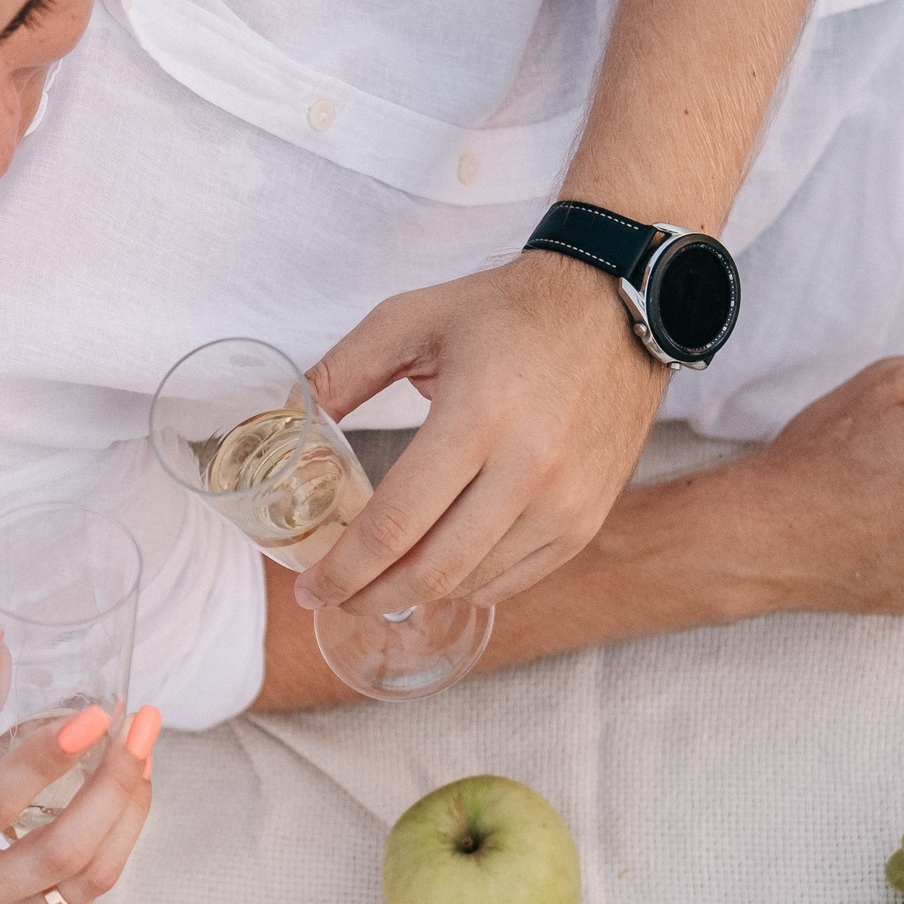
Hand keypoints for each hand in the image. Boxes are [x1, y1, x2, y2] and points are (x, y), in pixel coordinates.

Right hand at [0, 674, 157, 903]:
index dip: (45, 758)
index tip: (94, 716)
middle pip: (62, 849)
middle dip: (115, 784)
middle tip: (141, 728)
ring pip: (91, 878)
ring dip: (129, 812)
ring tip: (143, 757)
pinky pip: (90, 896)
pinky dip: (116, 843)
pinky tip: (124, 802)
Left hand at [298, 250, 667, 616]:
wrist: (614, 306)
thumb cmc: (508, 311)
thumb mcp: (412, 319)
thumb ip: (342, 371)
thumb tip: (289, 417)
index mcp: (477, 417)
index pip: (396, 523)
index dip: (344, 569)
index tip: (310, 587)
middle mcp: (529, 469)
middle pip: (432, 571)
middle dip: (369, 597)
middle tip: (335, 597)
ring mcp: (565, 501)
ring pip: (471, 583)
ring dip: (415, 594)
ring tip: (378, 581)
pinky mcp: (588, 517)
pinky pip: (513, 580)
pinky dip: (465, 584)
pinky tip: (437, 568)